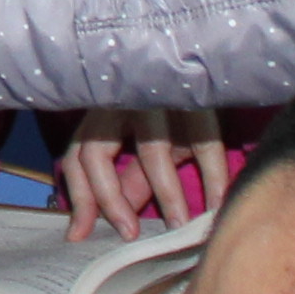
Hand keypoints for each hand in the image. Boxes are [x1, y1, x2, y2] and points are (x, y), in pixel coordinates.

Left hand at [56, 106, 233, 238]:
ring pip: (151, 151)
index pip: (76, 158)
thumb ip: (131, 180)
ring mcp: (155, 97)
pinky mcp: (196, 97)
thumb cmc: (170, 110)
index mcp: (100, 115)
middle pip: (96, 154)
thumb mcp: (145, 144)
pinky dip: (212, 177)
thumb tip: (118, 225)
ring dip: (166, 196)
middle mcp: (118, 104)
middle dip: (110, 200)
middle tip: (131, 236)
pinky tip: (218, 204)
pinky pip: (203, 142)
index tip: (81, 236)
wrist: (206, 57)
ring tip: (181, 228)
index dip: (80, 199)